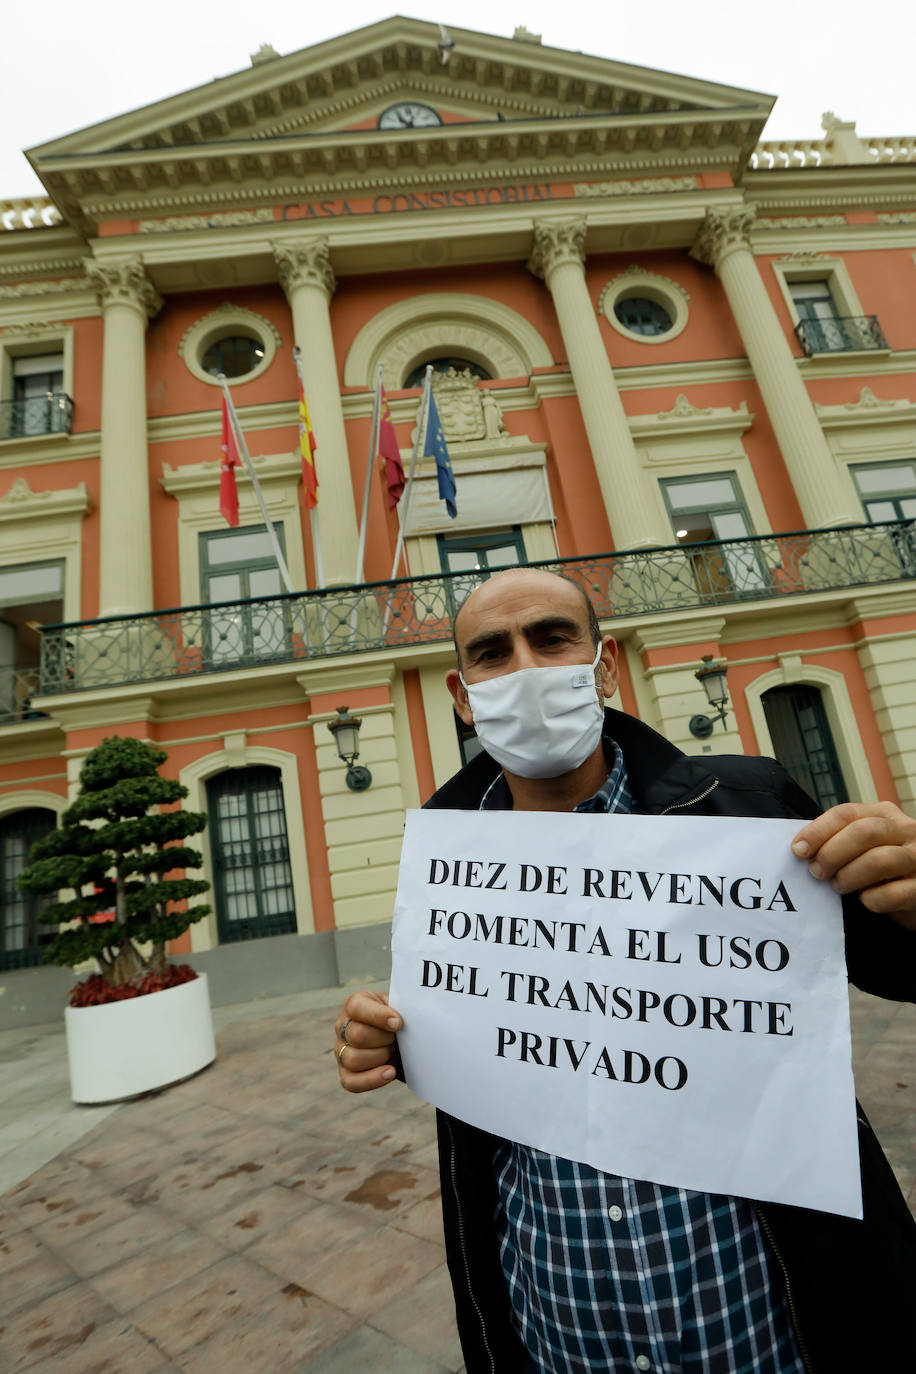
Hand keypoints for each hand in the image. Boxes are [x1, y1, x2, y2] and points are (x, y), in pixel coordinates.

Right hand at [334, 990, 401, 1092]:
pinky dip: (372, 1079)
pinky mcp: (345, 1073)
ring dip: (381, 1057)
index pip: (357, 1008)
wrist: (400, 1038)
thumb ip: (400, 1008)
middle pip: (357, 1035)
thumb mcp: (399, 1007)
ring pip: (354, 1059)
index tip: (398, 1023)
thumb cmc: (399, 1020)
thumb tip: (400, 1021)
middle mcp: (342, 1027)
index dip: (379, 1016)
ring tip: (393, 1052)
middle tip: (396, 1038)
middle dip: (384, 1039)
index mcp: (354, 1005)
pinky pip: (351, 1082)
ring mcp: (341, 1051)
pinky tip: (390, 1072)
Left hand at [792, 801, 915, 928]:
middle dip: (832, 853)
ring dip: (849, 876)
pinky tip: (865, 900)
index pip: (847, 813)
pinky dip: (872, 899)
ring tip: (839, 886)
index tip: (798, 850)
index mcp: (885, 814)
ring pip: (878, 861)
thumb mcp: (867, 844)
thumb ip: (841, 839)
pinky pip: (893, 894)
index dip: (818, 831)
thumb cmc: (885, 868)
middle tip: (817, 872)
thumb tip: (802, 848)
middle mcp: (906, 831)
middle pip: (863, 832)